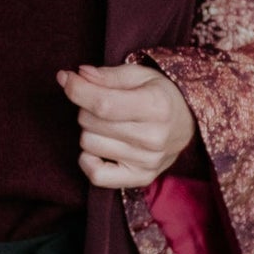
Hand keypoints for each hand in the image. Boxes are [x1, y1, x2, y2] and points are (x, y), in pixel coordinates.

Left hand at [55, 60, 198, 188]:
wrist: (188, 122)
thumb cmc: (161, 94)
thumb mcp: (140, 75)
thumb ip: (108, 75)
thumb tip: (76, 75)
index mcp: (156, 106)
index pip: (103, 104)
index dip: (77, 90)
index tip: (66, 77)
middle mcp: (154, 137)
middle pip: (91, 123)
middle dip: (86, 107)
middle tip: (101, 102)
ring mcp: (148, 161)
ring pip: (88, 144)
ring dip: (90, 130)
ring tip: (108, 123)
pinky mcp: (141, 178)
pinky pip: (97, 176)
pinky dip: (88, 160)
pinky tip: (98, 147)